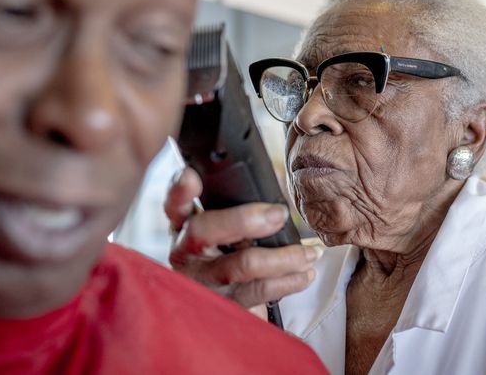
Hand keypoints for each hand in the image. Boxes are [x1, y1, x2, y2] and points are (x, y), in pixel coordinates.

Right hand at [165, 168, 320, 310]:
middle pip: (203, 231)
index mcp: (183, 225)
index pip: (175, 203)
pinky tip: (305, 273)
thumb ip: (235, 208)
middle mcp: (185, 252)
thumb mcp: (223, 229)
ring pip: (239, 266)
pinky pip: (257, 292)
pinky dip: (288, 281)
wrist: (218, 310)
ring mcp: (202, 281)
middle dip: (244, 220)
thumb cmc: (228, 254)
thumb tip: (274, 190)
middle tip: (279, 214)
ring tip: (310, 252)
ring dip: (283, 257)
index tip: (191, 176)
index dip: (180, 190)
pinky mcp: (222, 305)